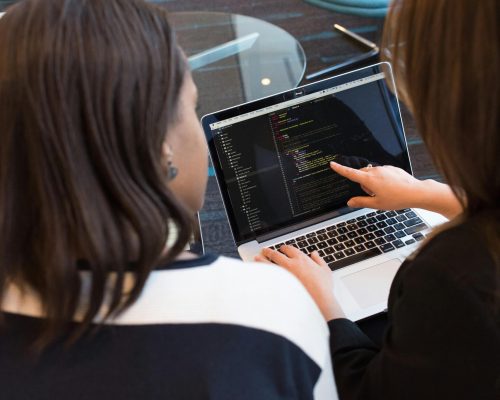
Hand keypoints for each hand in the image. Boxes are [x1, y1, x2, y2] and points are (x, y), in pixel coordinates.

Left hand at [255, 246, 344, 320]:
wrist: (318, 300)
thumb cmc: (322, 287)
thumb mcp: (325, 270)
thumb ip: (319, 260)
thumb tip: (315, 254)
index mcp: (301, 259)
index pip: (289, 249)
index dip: (284, 248)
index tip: (282, 248)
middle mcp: (290, 264)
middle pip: (276, 254)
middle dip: (269, 251)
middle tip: (265, 251)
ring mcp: (283, 274)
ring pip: (268, 264)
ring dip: (262, 260)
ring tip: (257, 258)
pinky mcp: (279, 284)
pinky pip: (268, 276)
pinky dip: (262, 272)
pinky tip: (259, 272)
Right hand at [330, 161, 461, 218]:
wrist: (416, 192)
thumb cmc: (397, 199)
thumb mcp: (376, 204)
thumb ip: (361, 202)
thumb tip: (350, 202)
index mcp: (369, 180)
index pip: (350, 173)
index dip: (340, 169)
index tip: (333, 164)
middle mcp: (376, 171)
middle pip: (361, 175)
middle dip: (363, 184)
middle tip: (373, 195)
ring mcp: (384, 168)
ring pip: (372, 174)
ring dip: (373, 182)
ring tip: (385, 192)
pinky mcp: (391, 168)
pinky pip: (381, 172)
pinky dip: (382, 179)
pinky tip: (391, 188)